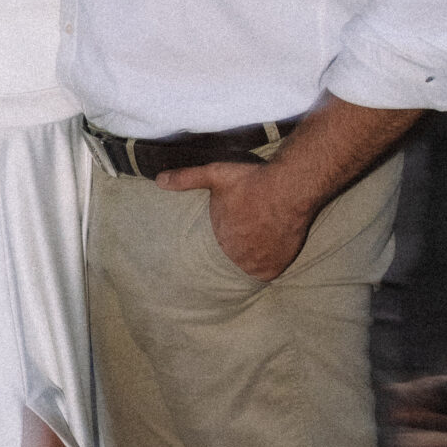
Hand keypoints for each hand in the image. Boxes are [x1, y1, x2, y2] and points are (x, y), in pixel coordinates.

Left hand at [164, 160, 313, 281]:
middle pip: (237, 252)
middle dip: (245, 241)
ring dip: (257, 253)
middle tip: (258, 222)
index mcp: (218, 237)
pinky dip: (271, 262)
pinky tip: (274, 246)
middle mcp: (233, 256)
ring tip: (267, 232)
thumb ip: (186, 179)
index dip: (235, 226)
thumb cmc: (250, 182)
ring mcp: (253, 264)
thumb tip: (158, 180)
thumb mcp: (215, 174)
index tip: (246, 215)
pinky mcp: (273, 268)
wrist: (288, 189)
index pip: (224, 239)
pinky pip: (268, 272)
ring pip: (252, 262)